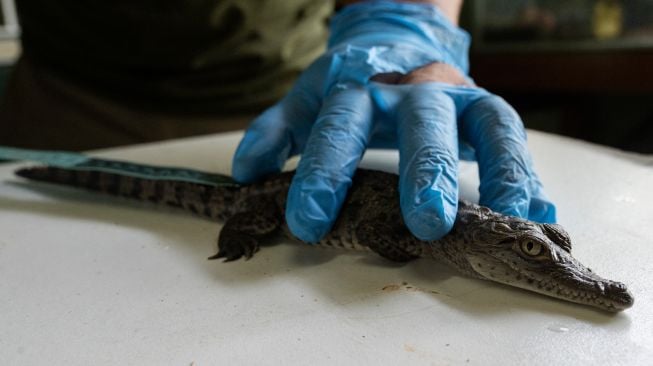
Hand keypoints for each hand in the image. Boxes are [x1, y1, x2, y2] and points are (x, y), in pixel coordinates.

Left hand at [232, 1, 555, 242]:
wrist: (392, 43)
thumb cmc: (347, 88)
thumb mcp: (305, 100)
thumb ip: (276, 130)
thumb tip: (244, 172)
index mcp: (355, 89)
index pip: (336, 130)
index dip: (321, 174)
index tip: (308, 224)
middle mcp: (409, 89)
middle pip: (419, 125)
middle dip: (425, 171)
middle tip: (427, 222)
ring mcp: (453, 94)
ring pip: (480, 123)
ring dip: (495, 168)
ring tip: (504, 215)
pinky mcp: (485, 104)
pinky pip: (510, 132)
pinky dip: (524, 170)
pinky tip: (536, 210)